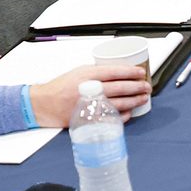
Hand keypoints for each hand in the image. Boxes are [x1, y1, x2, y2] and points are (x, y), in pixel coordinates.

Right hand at [28, 64, 150, 127]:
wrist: (44, 104)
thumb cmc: (60, 87)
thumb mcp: (78, 72)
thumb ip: (97, 72)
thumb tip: (119, 72)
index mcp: (87, 75)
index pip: (114, 71)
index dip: (131, 72)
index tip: (141, 72)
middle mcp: (89, 89)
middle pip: (120, 87)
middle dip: (137, 87)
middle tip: (147, 86)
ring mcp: (90, 105)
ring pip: (119, 103)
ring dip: (134, 100)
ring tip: (143, 97)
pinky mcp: (89, 118)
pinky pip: (111, 117)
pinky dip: (123, 115)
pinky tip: (130, 111)